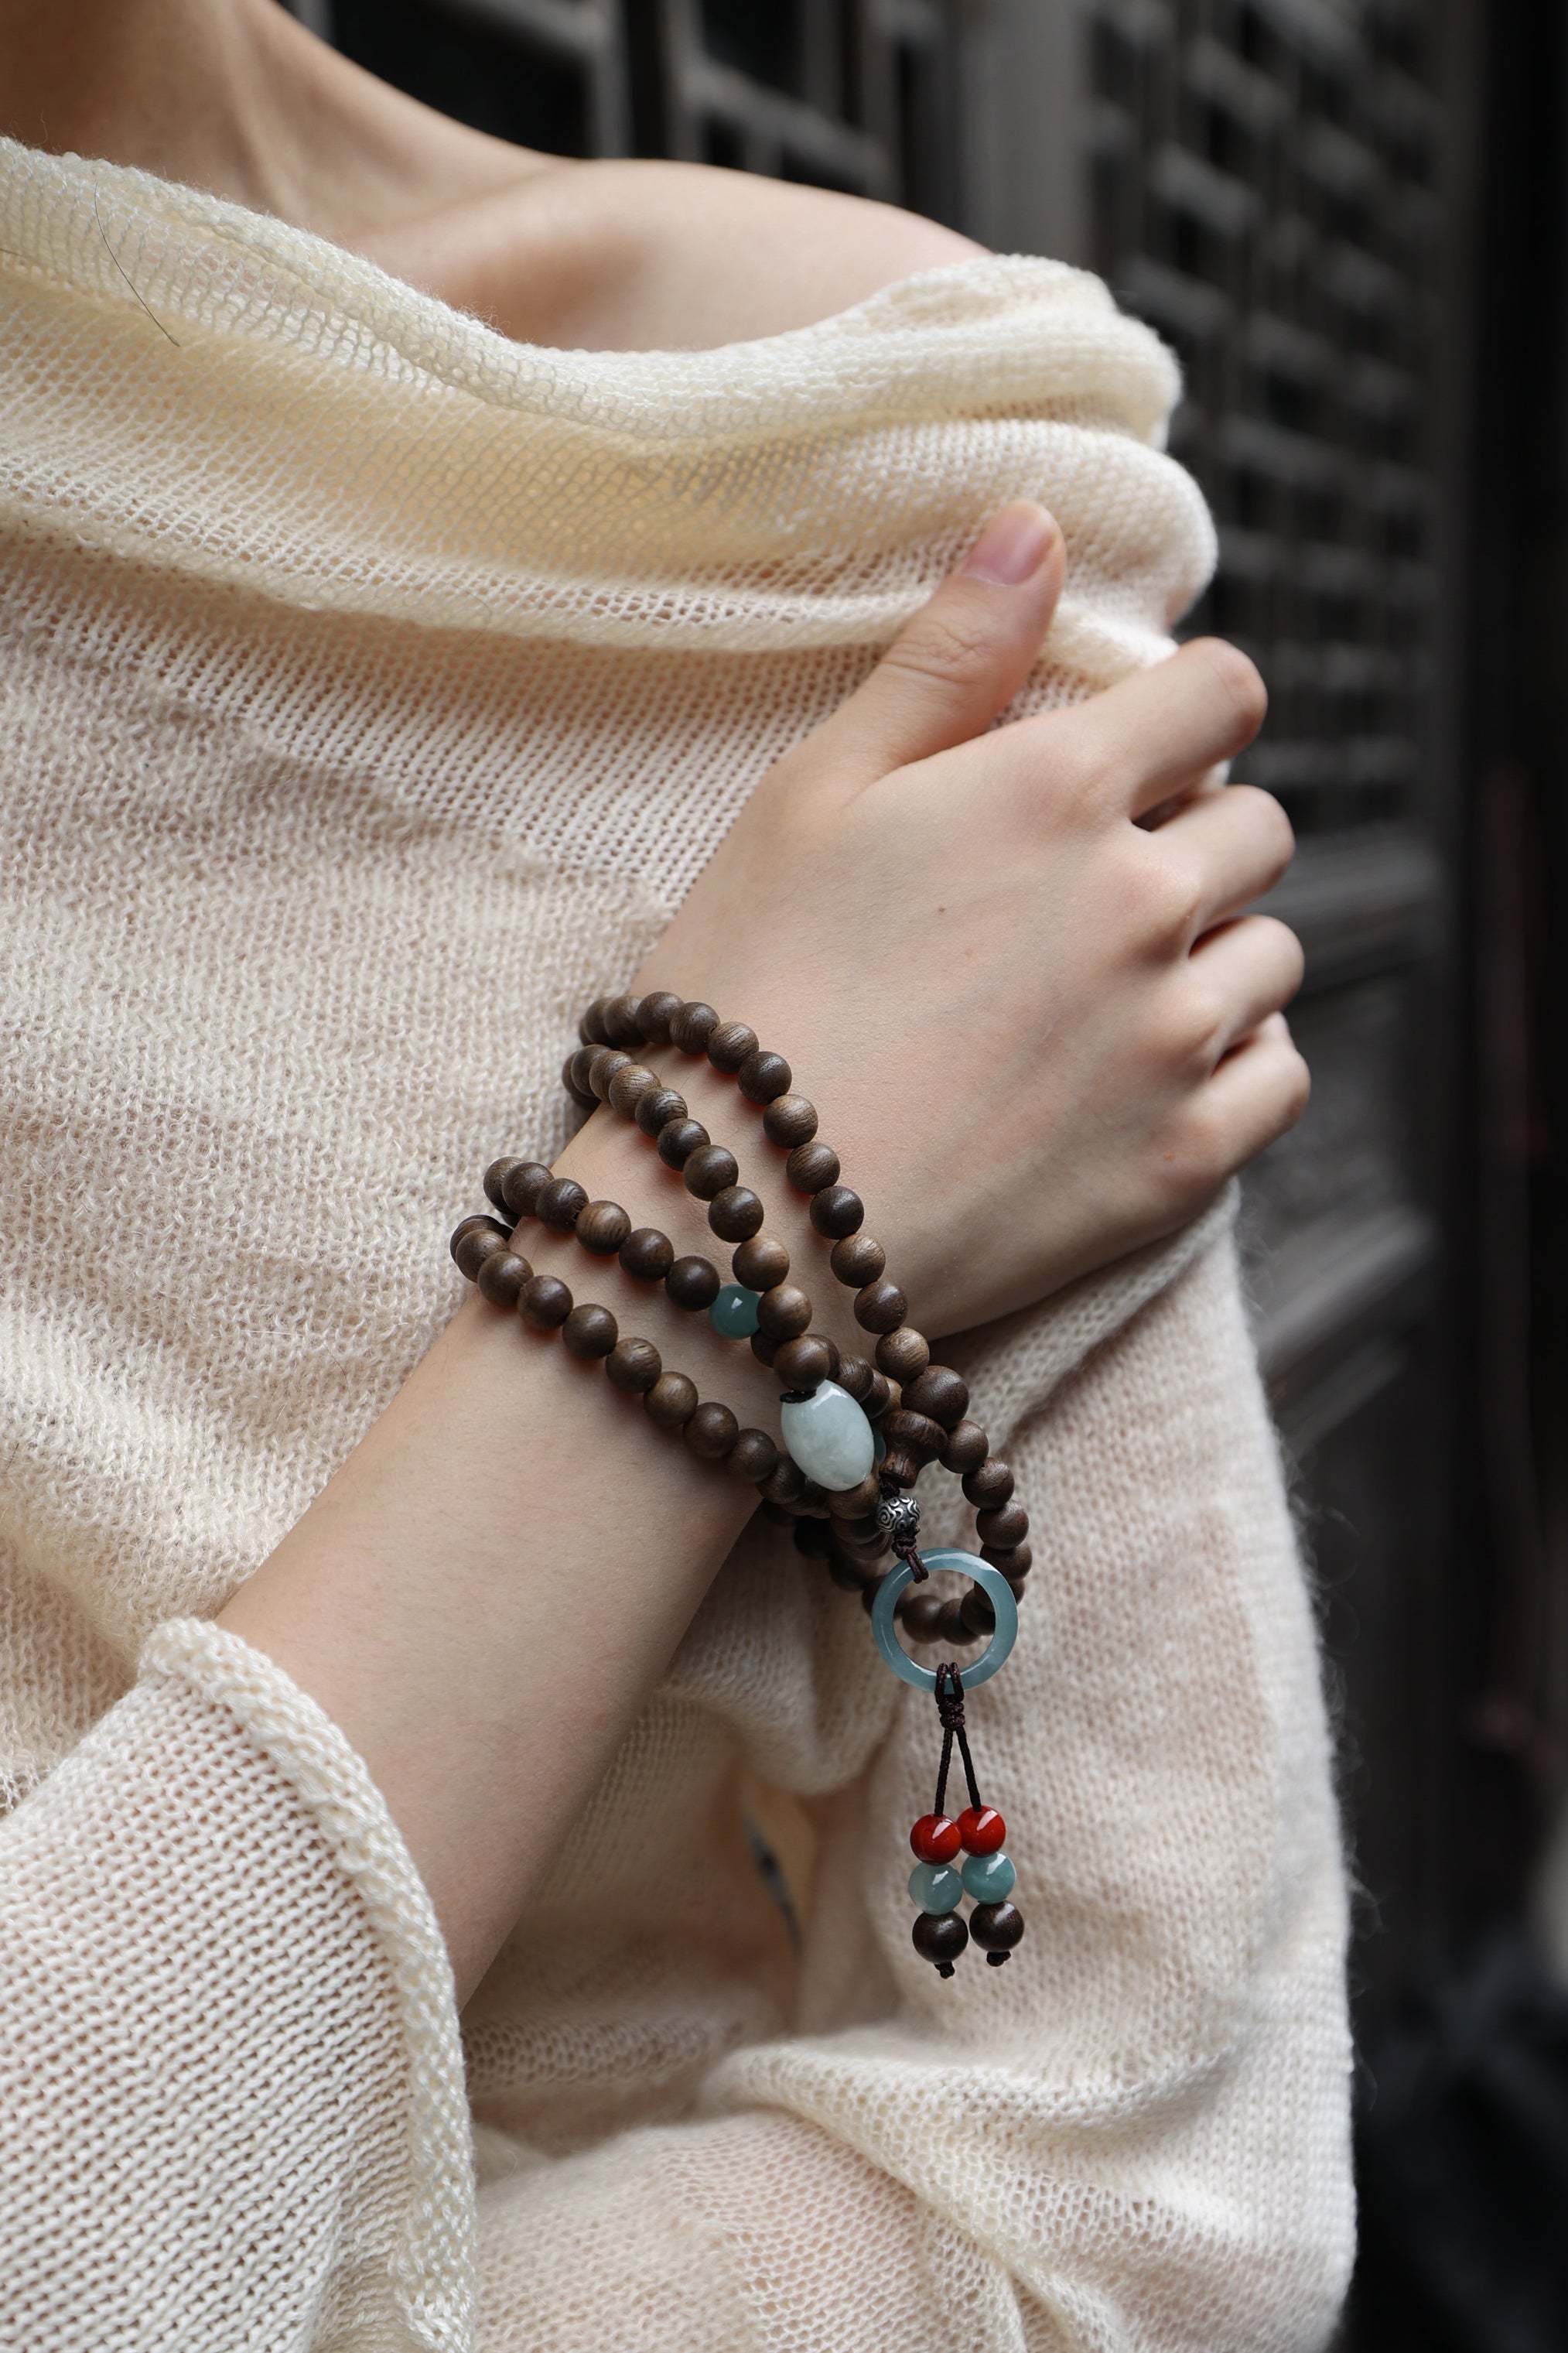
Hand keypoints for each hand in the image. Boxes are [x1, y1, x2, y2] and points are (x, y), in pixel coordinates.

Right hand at [634, 502, 1306, 1339]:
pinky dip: (1234, 1064)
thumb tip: (1037, 523)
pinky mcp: (1182, 1161)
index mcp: (1062, 789)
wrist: (739, 1221)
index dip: (1190, 710)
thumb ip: (947, 655)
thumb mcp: (816, 792)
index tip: (1144, 747)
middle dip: (1194, 835)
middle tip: (1086, 891)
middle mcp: (1147, 903)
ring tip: (1103, 994)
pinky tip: (1142, 1073)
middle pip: (1259, 827)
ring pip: (1273, 956)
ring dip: (1213, 954)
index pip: (1225, 693)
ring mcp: (1175, 1040)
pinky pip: (1278, 1078)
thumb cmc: (751, 988)